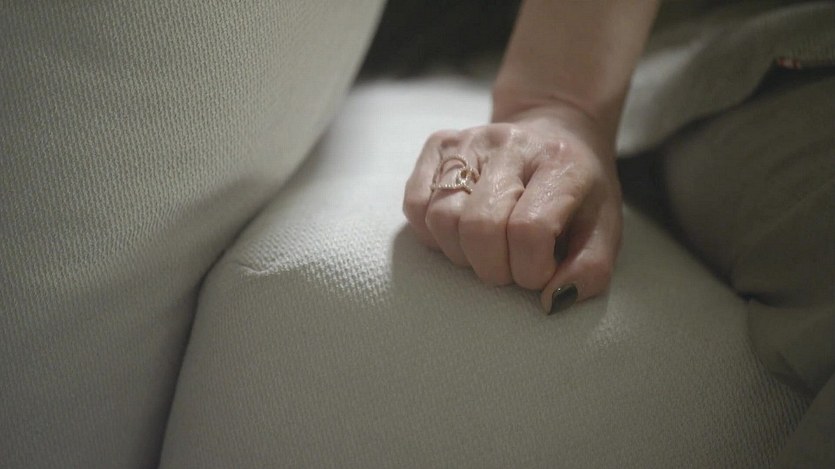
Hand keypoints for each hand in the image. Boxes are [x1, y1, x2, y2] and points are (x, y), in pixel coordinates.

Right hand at [403, 105, 622, 313]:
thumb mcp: (604, 231)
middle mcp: (512, 143)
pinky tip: (461, 232)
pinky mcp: (439, 143)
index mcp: (561, 164)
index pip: (528, 231)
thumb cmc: (579, 192)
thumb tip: (551, 301)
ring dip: (461, 253)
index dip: (530, 270)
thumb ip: (590, 270)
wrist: (557, 130)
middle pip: (478, 227)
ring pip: (440, 219)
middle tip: (509, 267)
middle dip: (492, 268)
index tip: (541, 274)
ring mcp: (470, 140)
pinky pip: (415, 205)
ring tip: (487, 250)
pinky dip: (433, 233)